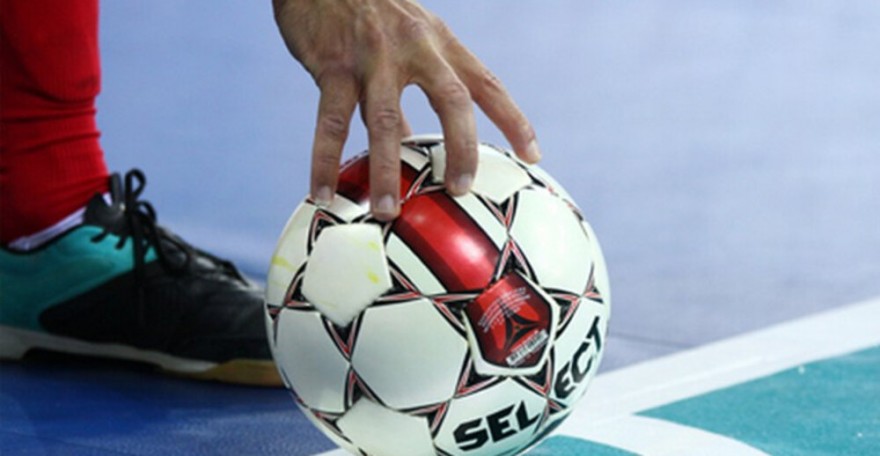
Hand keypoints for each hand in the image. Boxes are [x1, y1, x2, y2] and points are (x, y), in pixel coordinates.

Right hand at [273, 0, 539, 220]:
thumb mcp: (404, 35)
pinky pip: (330, 121)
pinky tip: (323, 192)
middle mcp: (414, 47)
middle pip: (451, 101)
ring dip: (386, 170)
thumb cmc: (365, 9)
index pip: (486, 84)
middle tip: (460, 190)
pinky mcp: (332, 65)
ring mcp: (373, 56)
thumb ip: (413, 83)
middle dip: (460, 148)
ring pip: (385, 120)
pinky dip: (324, 161)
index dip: (512, 120)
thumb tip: (413, 140)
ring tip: (387, 211)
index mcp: (438, 42)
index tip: (533, 156)